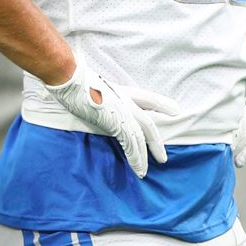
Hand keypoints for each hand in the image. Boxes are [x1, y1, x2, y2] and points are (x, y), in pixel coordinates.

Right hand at [45, 58, 178, 177]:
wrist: (70, 76)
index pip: (147, 97)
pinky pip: (131, 143)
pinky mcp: (116, 120)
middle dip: (156, 141)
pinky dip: (136, 157)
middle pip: (148, 122)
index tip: (176, 110)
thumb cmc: (75, 78)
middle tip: (163, 157)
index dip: (162, 104)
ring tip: (149, 169)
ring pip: (142, 135)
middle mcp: (125, 100)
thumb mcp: (92, 85)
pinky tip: (140, 169)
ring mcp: (122, 110)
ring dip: (147, 154)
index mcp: (121, 91)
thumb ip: (98, 95)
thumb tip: (94, 101)